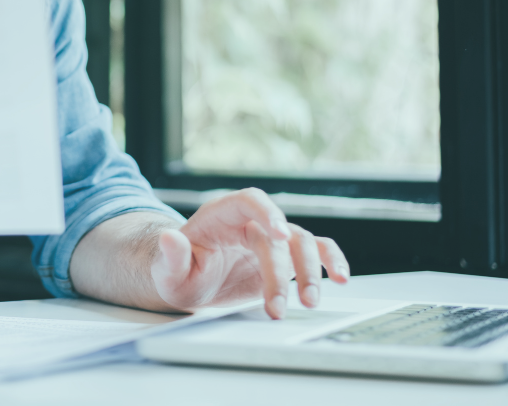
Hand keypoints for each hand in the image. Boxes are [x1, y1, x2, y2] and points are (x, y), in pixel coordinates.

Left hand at [150, 188, 348, 318]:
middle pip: (278, 235)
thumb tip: (168, 238)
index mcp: (221, 215)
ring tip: (309, 302)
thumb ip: (171, 256)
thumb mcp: (166, 271)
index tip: (280, 235)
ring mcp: (271, 239)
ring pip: (302, 243)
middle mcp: (250, 222)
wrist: (190, 283)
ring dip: (310, 272)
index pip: (249, 201)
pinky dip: (331, 261)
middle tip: (279, 306)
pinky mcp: (285, 258)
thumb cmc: (178, 272)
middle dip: (282, 271)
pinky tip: (340, 278)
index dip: (268, 213)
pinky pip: (316, 251)